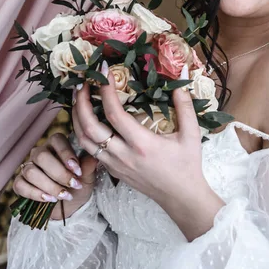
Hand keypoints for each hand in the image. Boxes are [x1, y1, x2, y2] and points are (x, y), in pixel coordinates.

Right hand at [13, 133, 97, 219]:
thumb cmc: (78, 188)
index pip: (57, 140)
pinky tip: (49, 199)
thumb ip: (88, 168)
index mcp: (56, 146)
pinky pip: (21, 185)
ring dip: (49, 186)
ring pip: (31, 171)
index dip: (66, 154)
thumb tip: (94, 158)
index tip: (78, 171)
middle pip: (41, 156)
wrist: (70, 207)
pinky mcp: (20, 183)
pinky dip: (36, 194)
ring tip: (64, 196)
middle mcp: (40, 154)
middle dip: (59, 173)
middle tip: (73, 185)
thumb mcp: (87, 179)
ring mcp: (28, 168)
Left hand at [72, 62, 224, 239]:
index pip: (114, 113)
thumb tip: (184, 72)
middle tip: (81, 83)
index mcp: (142, 145)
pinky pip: (91, 152)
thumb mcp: (191, 134)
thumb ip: (185, 104)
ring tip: (77, 99)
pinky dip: (84, 133)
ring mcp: (116, 166)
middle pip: (89, 127)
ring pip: (84, 141)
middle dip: (80, 102)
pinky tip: (87, 120)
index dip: (105, 90)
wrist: (181, 197)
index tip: (104, 71)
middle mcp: (124, 156)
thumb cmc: (187, 166)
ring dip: (76, 118)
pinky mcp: (113, 172)